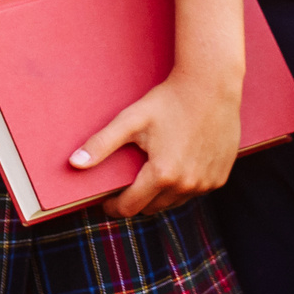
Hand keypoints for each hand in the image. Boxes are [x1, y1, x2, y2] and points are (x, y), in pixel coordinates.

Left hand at [70, 74, 242, 217]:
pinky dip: (182, 186)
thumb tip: (74, 164)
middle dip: (136, 200)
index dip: (114, 206)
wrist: (211, 86)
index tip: (105, 200)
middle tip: (126, 183)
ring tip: (149, 172)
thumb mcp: (131, 120)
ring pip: (174, 202)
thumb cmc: (168, 100)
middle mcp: (187, 185)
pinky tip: (175, 165)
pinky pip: (194, 191)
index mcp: (162, 174)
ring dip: (160, 195)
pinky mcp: (220, 178)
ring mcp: (206, 184)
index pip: (130, 207)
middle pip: (152, 208)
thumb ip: (101, 144)